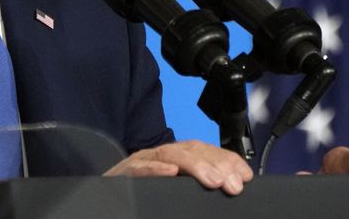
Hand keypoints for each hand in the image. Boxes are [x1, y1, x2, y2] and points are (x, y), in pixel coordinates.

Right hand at [104, 140, 253, 194]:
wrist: (102, 199)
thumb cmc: (139, 194)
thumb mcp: (174, 189)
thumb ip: (193, 185)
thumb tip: (230, 187)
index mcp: (175, 158)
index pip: (205, 151)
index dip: (227, 160)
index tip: (246, 176)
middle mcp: (160, 156)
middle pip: (191, 150)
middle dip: (216, 165)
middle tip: (234, 184)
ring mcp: (141, 161)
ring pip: (170, 155)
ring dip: (194, 166)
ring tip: (213, 180)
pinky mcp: (123, 172)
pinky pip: (138, 168)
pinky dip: (154, 169)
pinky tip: (170, 173)